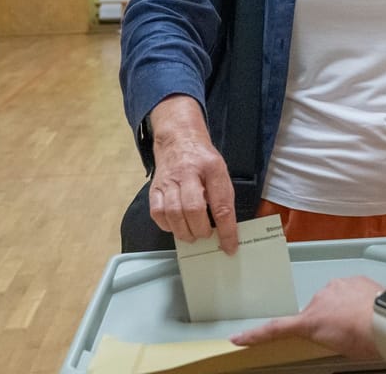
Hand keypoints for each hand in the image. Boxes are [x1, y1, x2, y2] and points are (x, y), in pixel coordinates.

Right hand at [148, 95, 238, 254]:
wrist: (179, 138)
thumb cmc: (202, 159)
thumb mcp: (220, 171)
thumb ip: (222, 196)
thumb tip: (225, 228)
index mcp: (211, 168)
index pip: (221, 205)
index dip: (227, 230)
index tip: (230, 247)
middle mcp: (188, 173)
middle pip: (193, 209)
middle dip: (201, 229)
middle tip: (206, 235)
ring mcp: (168, 181)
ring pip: (173, 213)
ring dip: (184, 231)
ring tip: (192, 235)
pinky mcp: (155, 188)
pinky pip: (157, 212)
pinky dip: (167, 225)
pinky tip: (176, 226)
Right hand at [230, 276, 382, 360]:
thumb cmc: (366, 339)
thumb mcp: (339, 347)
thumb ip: (326, 337)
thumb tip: (331, 335)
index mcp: (311, 320)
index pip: (276, 329)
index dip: (255, 335)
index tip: (239, 338)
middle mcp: (319, 299)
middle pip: (314, 312)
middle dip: (326, 321)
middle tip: (346, 334)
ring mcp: (337, 287)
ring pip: (333, 299)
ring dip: (343, 308)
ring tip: (362, 322)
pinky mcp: (353, 278)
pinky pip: (349, 290)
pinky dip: (356, 299)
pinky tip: (369, 310)